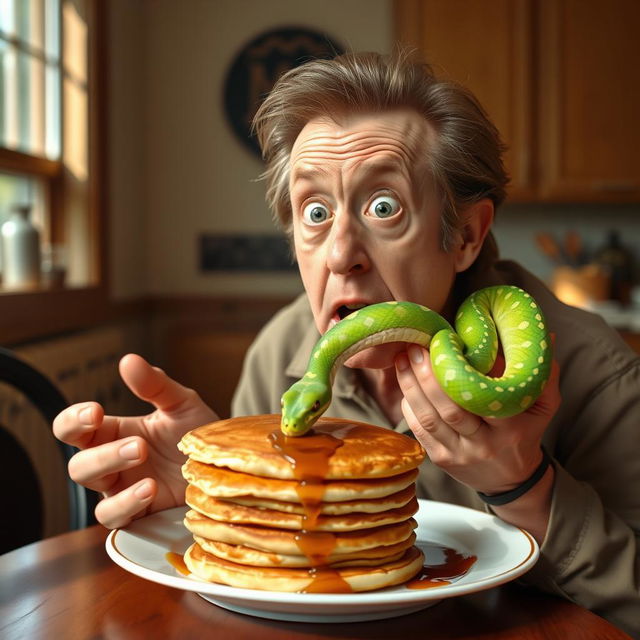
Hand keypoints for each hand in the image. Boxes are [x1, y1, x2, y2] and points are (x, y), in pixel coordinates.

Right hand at [53, 353, 217, 528]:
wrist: (225, 466)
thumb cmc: (197, 435)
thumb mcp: (182, 404)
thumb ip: (156, 385)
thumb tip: (129, 360)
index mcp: (114, 433)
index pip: (73, 428)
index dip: (74, 421)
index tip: (95, 412)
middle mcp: (112, 463)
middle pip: (78, 463)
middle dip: (103, 453)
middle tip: (138, 443)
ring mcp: (122, 490)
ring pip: (92, 490)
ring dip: (111, 470)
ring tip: (143, 454)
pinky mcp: (138, 515)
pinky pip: (114, 515)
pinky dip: (127, 502)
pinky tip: (150, 488)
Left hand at [394, 345, 560, 495]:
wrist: (512, 480)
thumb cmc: (525, 432)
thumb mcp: (543, 406)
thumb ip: (544, 373)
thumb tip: (544, 336)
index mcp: (510, 428)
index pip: (483, 398)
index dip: (461, 370)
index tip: (447, 342)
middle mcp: (483, 444)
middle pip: (450, 408)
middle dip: (427, 375)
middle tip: (416, 346)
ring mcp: (459, 454)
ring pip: (429, 418)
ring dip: (411, 386)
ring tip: (403, 358)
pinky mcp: (440, 460)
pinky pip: (419, 430)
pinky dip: (408, 405)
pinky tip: (405, 383)